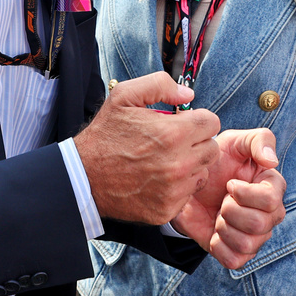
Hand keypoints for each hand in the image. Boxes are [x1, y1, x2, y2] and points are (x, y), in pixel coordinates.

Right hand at [74, 72, 220, 224]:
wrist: (82, 177)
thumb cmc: (105, 135)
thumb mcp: (125, 96)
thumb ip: (160, 85)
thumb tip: (188, 95)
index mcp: (173, 134)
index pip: (212, 123)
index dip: (197, 120)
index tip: (182, 124)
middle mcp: (178, 164)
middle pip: (212, 148)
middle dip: (197, 142)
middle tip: (174, 142)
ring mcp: (174, 190)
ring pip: (202, 172)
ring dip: (190, 165)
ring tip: (164, 160)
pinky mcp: (167, 210)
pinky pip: (188, 194)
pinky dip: (178, 187)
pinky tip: (157, 179)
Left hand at [172, 128, 286, 269]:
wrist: (189, 184)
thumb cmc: (216, 161)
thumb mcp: (234, 141)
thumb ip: (259, 140)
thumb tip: (272, 161)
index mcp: (273, 187)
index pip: (271, 201)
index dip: (245, 194)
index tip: (229, 183)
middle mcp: (270, 214)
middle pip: (259, 225)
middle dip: (231, 211)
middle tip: (221, 200)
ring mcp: (256, 235)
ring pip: (247, 244)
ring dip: (224, 228)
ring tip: (218, 214)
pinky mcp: (238, 252)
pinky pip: (235, 261)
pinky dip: (219, 247)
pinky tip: (214, 231)